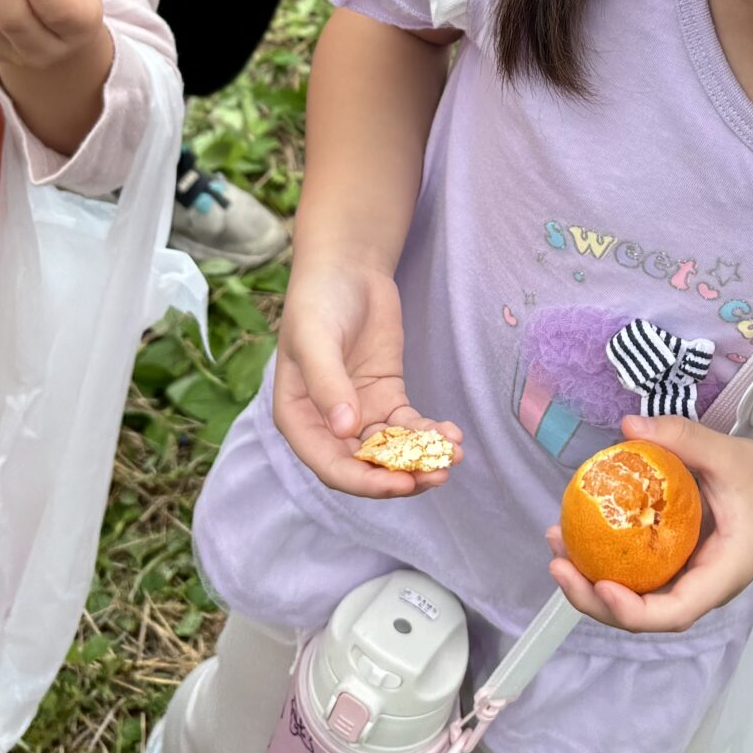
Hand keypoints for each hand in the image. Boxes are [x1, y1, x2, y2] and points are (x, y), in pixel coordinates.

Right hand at [273, 257, 462, 497]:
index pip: (330, 465)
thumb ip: (328, 385)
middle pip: (363, 466)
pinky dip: (429, 434)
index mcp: (299, 418)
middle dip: (400, 476)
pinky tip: (452, 434)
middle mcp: (328, 424)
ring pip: (390, 451)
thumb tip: (345, 430)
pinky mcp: (386, 397)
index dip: (364, 481)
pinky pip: (408, 426)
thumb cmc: (319, 301)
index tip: (400, 484)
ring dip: (420, 460)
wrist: (347, 268)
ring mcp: (359, 411)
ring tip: (453, 457)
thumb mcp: (316, 339)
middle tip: (437, 475)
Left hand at [544, 416, 752, 632]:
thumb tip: (626, 425)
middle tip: (557, 563)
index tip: (602, 584)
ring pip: (637, 597)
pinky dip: (609, 559)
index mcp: (721, 575)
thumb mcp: (729, 454)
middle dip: (594, 599)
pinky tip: (582, 531)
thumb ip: (682, 437)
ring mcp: (690, 577)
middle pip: (644, 614)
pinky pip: (640, 572)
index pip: (675, 612)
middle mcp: (702, 586)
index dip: (633, 611)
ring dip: (593, 580)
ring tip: (557, 545)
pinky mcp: (680, 561)